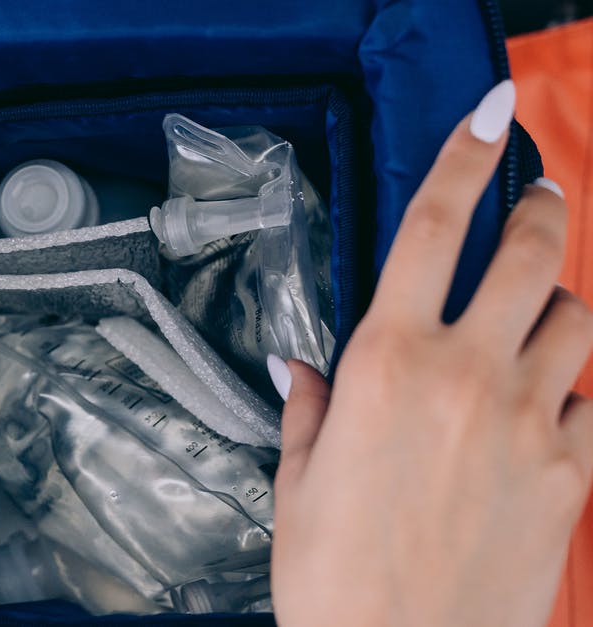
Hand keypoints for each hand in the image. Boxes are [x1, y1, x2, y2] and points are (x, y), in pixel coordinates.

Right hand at [271, 80, 592, 625]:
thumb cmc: (336, 578)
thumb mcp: (301, 483)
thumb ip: (310, 408)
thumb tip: (300, 369)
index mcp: (387, 363)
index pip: (432, 228)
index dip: (465, 157)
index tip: (489, 115)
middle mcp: (467, 375)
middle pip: (533, 254)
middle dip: (541, 208)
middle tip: (539, 196)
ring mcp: (532, 422)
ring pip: (577, 319)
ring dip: (561, 301)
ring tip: (540, 312)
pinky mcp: (576, 474)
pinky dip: (573, 387)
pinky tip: (546, 406)